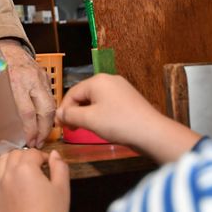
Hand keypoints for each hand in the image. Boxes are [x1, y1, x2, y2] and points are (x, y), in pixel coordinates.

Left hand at [0, 40, 55, 147]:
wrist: (8, 45)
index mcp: (16, 81)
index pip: (27, 112)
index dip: (29, 130)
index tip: (28, 141)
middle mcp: (32, 79)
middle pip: (45, 110)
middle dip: (44, 130)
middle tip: (38, 143)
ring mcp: (41, 77)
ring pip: (51, 105)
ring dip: (48, 123)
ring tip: (42, 136)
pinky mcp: (45, 77)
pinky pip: (51, 97)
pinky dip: (49, 111)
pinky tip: (44, 121)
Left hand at [0, 148, 69, 211]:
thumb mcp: (62, 188)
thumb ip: (59, 167)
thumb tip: (54, 154)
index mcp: (25, 168)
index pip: (33, 153)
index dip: (43, 156)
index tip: (50, 164)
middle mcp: (8, 174)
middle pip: (14, 155)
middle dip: (26, 157)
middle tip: (36, 166)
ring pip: (0, 165)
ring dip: (10, 163)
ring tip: (20, 171)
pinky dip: (2, 184)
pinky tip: (11, 191)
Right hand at [57, 74, 199, 162]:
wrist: (151, 132)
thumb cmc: (118, 123)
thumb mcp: (89, 120)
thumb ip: (70, 115)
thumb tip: (59, 114)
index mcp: (97, 80)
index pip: (72, 92)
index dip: (64, 110)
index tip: (60, 126)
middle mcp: (109, 79)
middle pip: (84, 95)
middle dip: (75, 112)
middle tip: (71, 129)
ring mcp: (121, 88)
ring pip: (96, 100)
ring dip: (87, 114)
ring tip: (84, 129)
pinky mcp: (129, 98)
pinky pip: (107, 103)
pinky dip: (100, 113)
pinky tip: (101, 125)